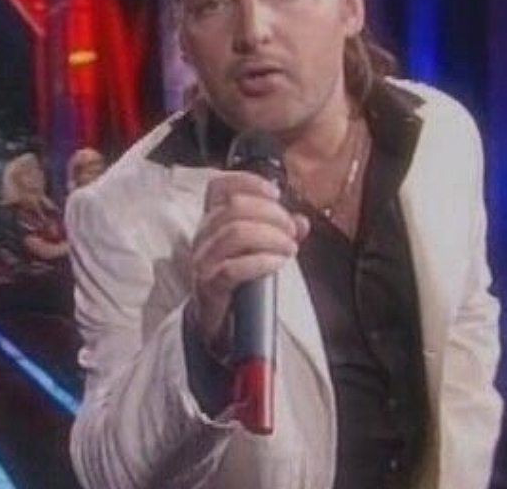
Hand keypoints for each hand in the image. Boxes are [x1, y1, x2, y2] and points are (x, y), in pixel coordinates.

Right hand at [189, 171, 308, 353]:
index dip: (248, 182)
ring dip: (270, 236)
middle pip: (234, 207)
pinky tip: (277, 264)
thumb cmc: (238, 282)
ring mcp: (203, 261)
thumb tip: (302, 221)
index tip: (276, 194)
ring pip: (235, 233)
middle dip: (271, 214)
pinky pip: (233, 268)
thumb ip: (280, 232)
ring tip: (288, 248)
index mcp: (212, 222)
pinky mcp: (208, 286)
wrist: (218, 324)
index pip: (219, 187)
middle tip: (291, 231)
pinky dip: (261, 261)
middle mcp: (203, 236)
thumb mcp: (259, 250)